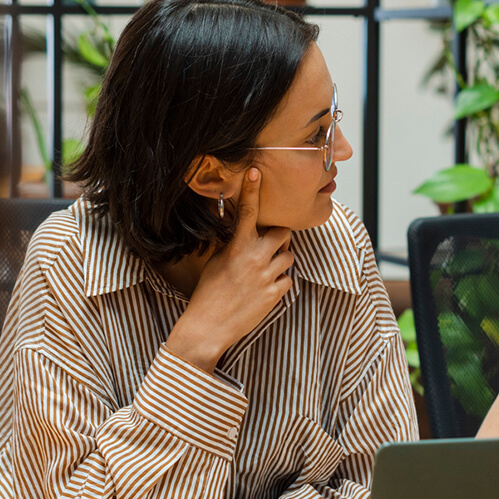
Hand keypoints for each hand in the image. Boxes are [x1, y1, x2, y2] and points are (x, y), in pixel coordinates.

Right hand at [166, 167, 294, 371]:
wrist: (209, 326)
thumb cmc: (209, 292)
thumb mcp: (216, 261)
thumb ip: (233, 244)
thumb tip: (243, 230)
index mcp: (236, 247)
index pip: (247, 212)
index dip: (252, 191)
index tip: (255, 172)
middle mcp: (254, 257)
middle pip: (282, 232)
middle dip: (278, 236)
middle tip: (267, 246)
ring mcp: (267, 275)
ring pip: (289, 254)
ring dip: (280, 259)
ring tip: (263, 271)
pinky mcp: (276, 293)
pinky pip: (288, 278)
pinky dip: (280, 281)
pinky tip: (264, 289)